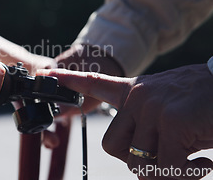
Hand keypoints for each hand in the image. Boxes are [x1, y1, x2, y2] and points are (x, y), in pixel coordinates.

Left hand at [39, 65, 212, 178]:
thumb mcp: (170, 118)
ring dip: (166, 171)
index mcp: (134, 91)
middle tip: (169, 160)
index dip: (71, 81)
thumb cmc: (205, 107)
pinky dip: (187, 173)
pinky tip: (204, 162)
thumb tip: (141, 171)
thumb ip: (149, 137)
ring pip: (138, 160)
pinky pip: (166, 166)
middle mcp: (137, 97)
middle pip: (113, 146)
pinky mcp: (170, 120)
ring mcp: (151, 107)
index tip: (48, 76)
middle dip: (138, 161)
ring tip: (193, 160)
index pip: (95, 84)